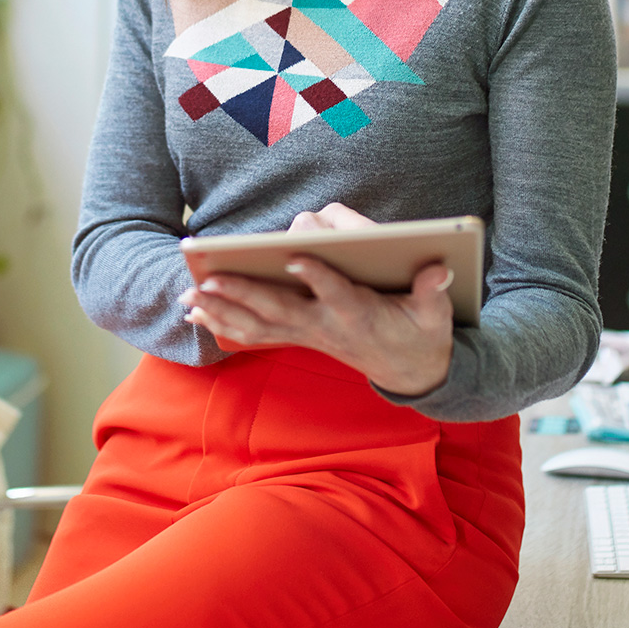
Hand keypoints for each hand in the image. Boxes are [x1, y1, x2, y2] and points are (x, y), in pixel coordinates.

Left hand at [180, 203, 455, 395]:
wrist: (412, 370)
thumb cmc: (422, 331)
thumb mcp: (436, 313)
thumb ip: (433, 290)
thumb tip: (439, 269)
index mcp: (360, 314)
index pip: (336, 292)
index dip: (317, 276)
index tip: (295, 257)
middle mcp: (326, 326)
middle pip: (281, 310)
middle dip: (244, 294)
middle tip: (209, 280)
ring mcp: (309, 334)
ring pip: (259, 325)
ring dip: (223, 311)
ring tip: (189, 297)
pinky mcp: (299, 336)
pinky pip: (255, 332)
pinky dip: (224, 323)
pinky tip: (196, 313)